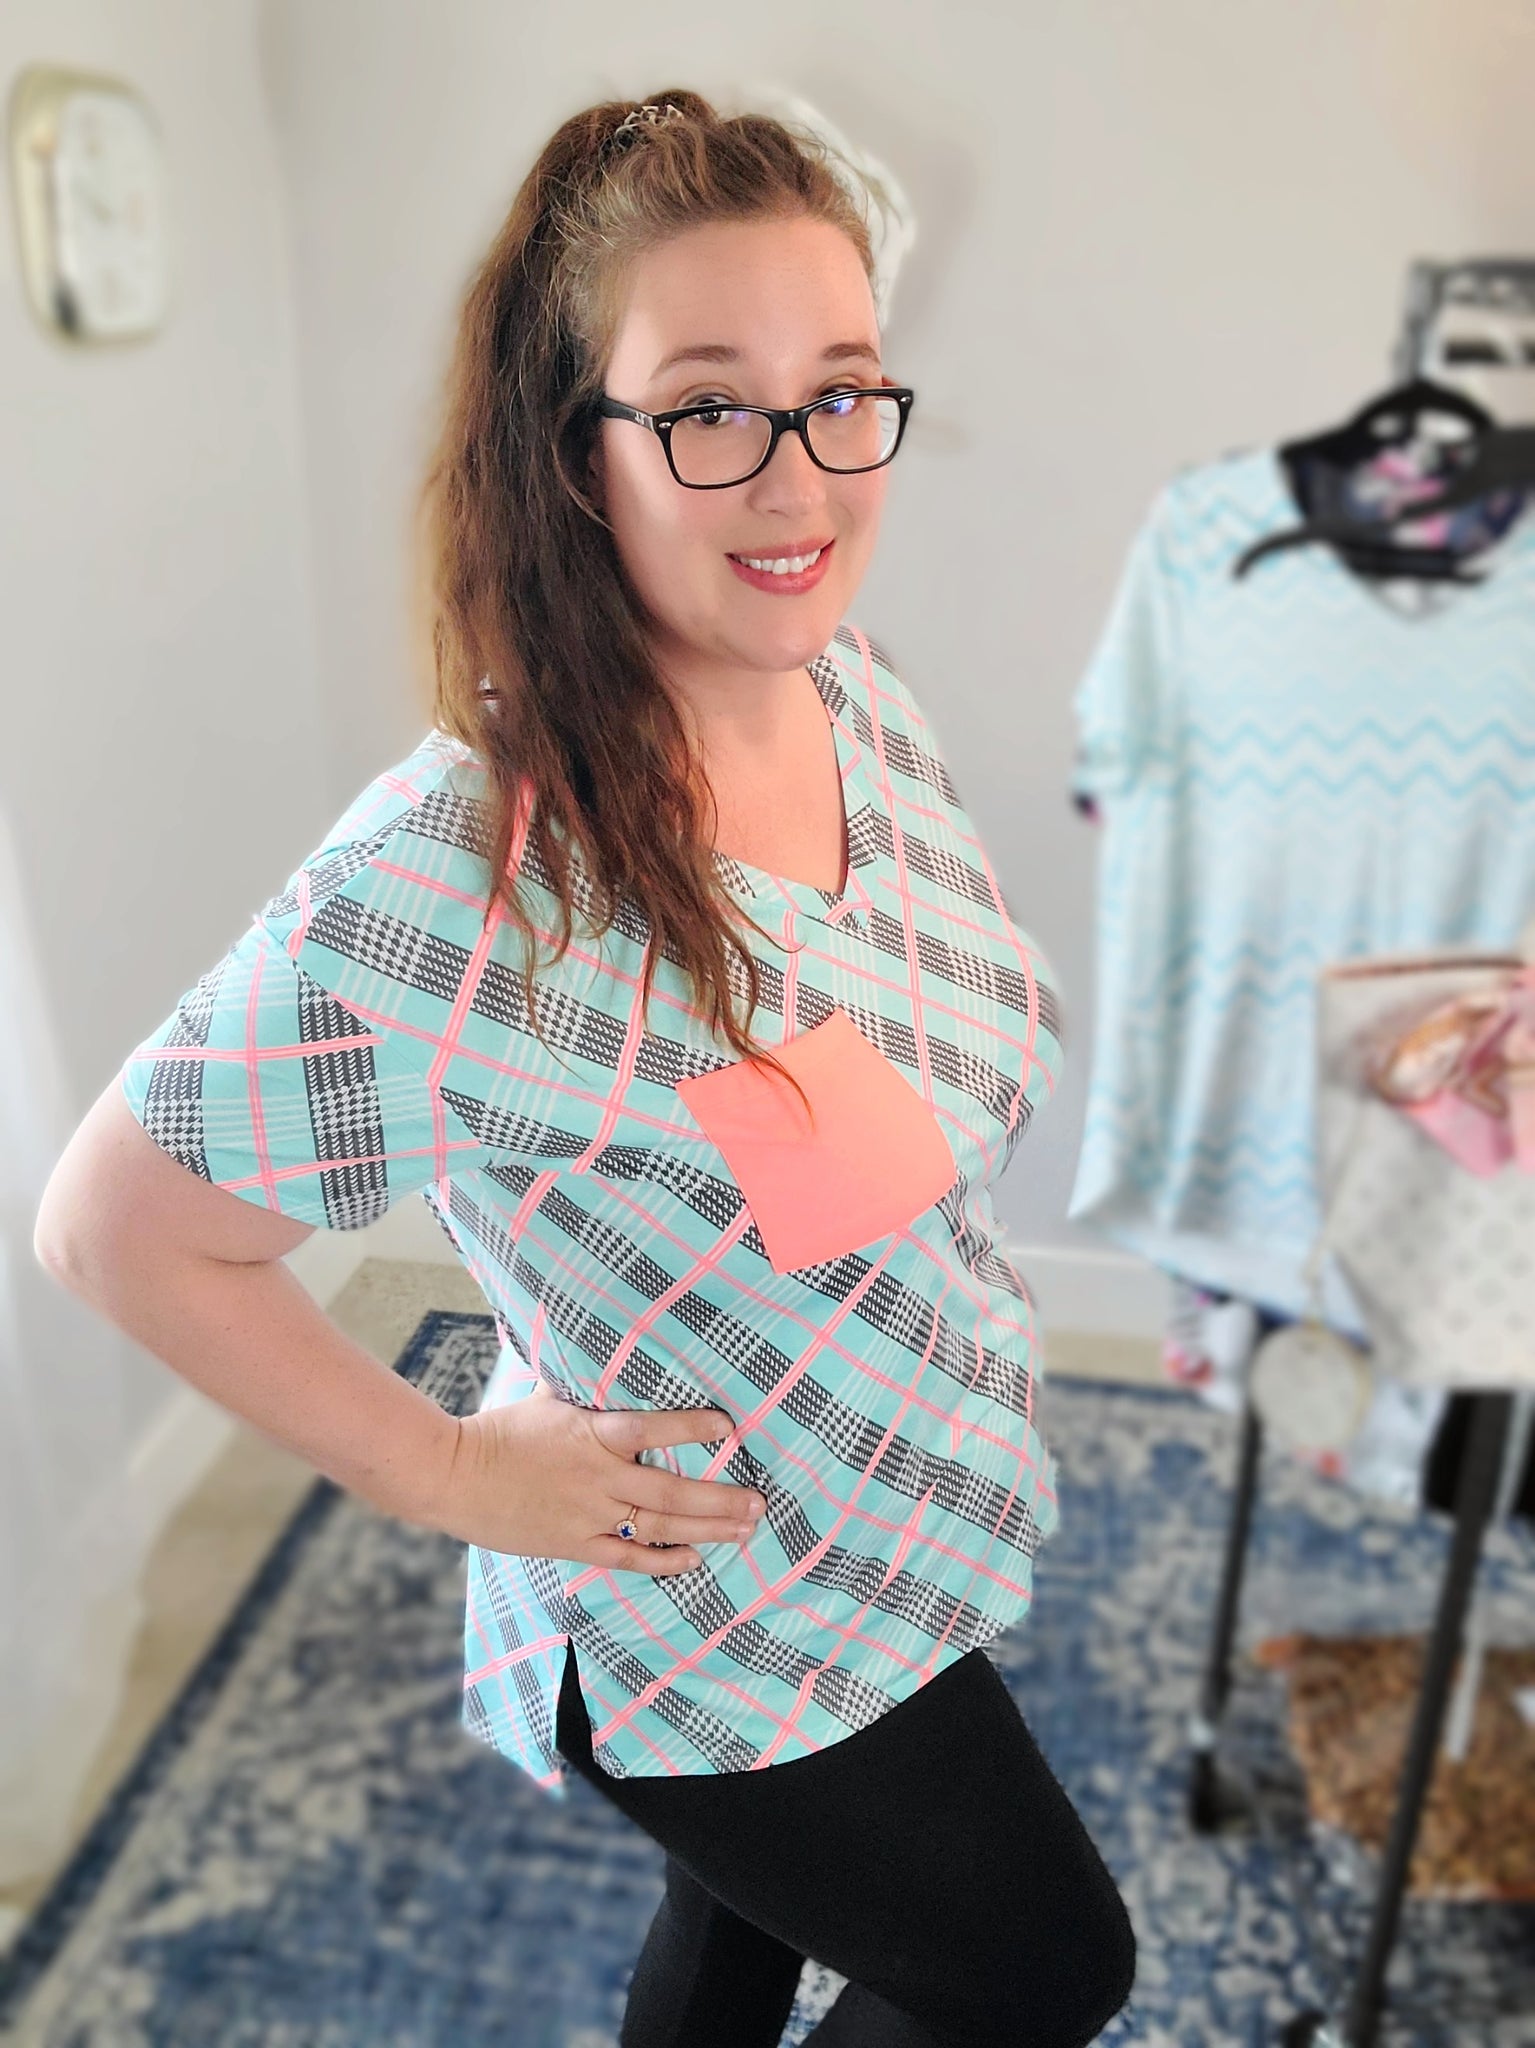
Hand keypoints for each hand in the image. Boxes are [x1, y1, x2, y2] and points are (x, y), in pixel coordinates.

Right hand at [427, 1380, 767, 1574]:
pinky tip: (694, 1559)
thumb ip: (582, 1386)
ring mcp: (588, 1514)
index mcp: (592, 1434)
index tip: (727, 1425)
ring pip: (658, 1527)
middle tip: (759, 1501)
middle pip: (671, 1492)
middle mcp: (598, 1476)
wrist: (451, 1477)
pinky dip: (662, 1561)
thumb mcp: (546, 1399)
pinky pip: (627, 1557)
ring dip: (706, 1529)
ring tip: (743, 1530)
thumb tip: (600, 1346)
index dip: (691, 1426)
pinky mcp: (573, 1543)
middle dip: (720, 1498)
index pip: (652, 1428)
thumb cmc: (499, 1431)